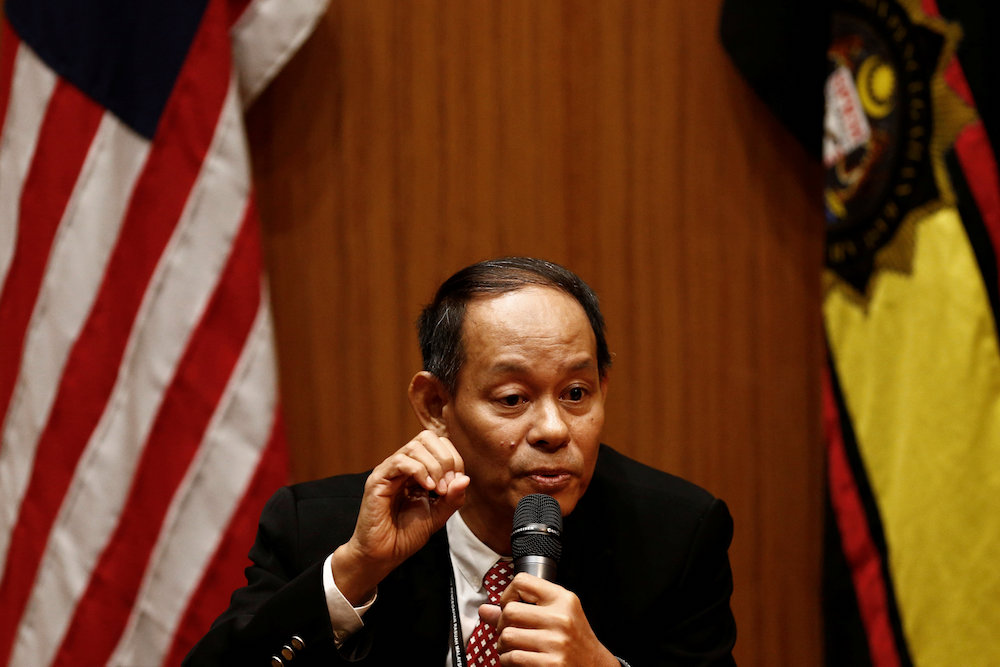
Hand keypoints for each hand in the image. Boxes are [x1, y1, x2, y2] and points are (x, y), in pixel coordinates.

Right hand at [331, 430, 468, 603]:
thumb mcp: (438, 515)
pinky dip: (419, 471)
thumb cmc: (406, 535)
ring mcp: (389, 470)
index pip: (438, 444)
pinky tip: (427, 488)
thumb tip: (466, 479)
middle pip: (427, 437)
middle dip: (445, 459)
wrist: (383, 554)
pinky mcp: (377, 480)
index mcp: (417, 469)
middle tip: (447, 486)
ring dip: (434, 466)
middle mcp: (402, 466)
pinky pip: (400, 461)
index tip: (456, 485)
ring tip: (437, 490)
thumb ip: (453, 497)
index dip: (453, 459)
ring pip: (415, 447)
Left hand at [482, 573, 617, 665]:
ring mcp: (556, 642)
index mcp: (563, 599)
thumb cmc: (573, 639)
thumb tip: (484, 610)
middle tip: (509, 631)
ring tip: (512, 647)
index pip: (522, 581)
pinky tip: (517, 659)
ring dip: (503, 645)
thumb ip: (522, 609)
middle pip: (510, 611)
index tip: (509, 605)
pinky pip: (512, 658)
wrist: (594, 666)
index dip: (508, 594)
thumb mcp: (555, 616)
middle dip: (502, 624)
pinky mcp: (550, 664)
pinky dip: (507, 661)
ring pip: (507, 636)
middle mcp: (561, 618)